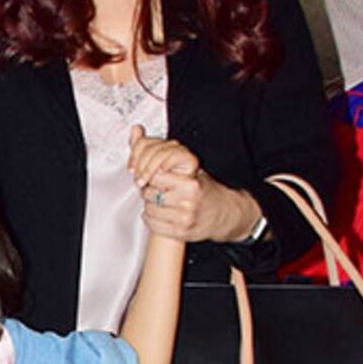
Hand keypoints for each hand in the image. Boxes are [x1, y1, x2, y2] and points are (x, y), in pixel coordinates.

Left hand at [128, 125, 260, 242]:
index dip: (150, 174)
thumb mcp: (188, 168)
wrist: (226, 214)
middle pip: (148, 193)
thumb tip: (135, 130)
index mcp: (190, 184)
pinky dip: (151, 218)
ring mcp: (184, 219)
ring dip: (149, 204)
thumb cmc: (204, 189)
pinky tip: (161, 212)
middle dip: (148, 189)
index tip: (152, 175)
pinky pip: (152, 224)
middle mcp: (188, 202)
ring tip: (161, 201)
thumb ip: (160, 151)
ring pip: (148, 209)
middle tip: (158, 189)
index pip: (154, 176)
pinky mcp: (180, 233)